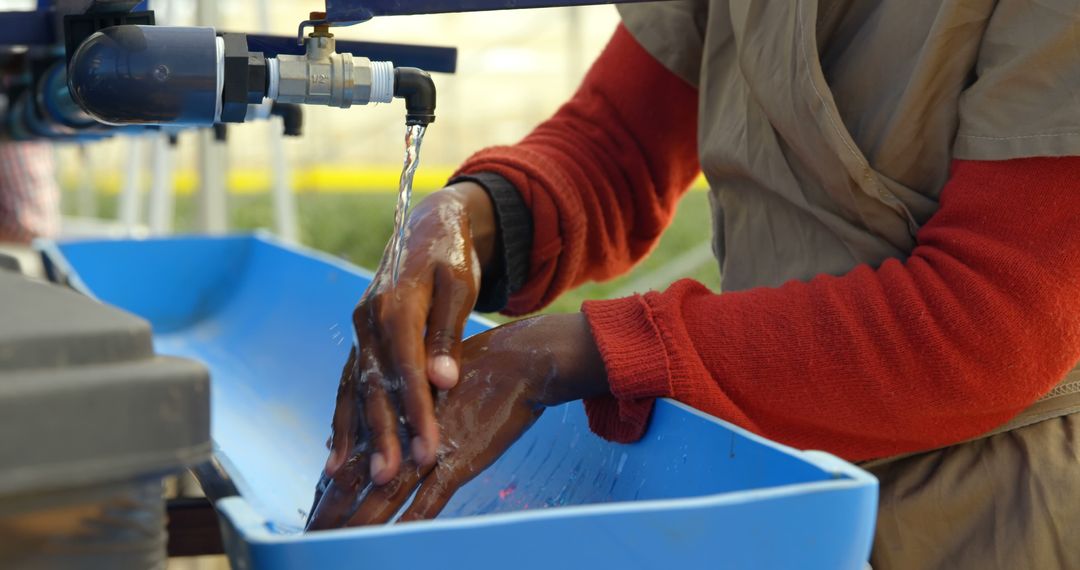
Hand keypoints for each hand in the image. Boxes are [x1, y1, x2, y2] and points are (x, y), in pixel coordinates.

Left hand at [306, 313, 608, 528]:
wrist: (523, 359)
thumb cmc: (485, 367)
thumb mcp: (439, 378)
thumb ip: (412, 401)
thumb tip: (392, 413)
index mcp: (399, 407)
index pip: (356, 450)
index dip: (336, 479)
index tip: (318, 501)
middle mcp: (407, 427)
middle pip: (361, 475)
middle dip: (334, 508)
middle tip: (310, 533)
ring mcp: (431, 446)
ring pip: (385, 492)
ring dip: (358, 520)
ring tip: (330, 542)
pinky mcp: (459, 459)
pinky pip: (428, 499)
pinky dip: (407, 521)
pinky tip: (388, 540)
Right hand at [324, 183, 496, 486]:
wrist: (429, 229)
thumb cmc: (452, 259)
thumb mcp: (460, 288)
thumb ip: (448, 335)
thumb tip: (442, 381)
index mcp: (395, 303)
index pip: (406, 367)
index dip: (416, 410)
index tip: (428, 449)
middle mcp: (368, 320)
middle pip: (373, 385)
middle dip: (382, 434)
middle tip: (388, 477)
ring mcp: (359, 331)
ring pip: (354, 389)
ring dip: (355, 434)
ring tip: (348, 477)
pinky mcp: (359, 342)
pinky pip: (348, 385)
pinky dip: (342, 420)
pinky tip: (336, 455)